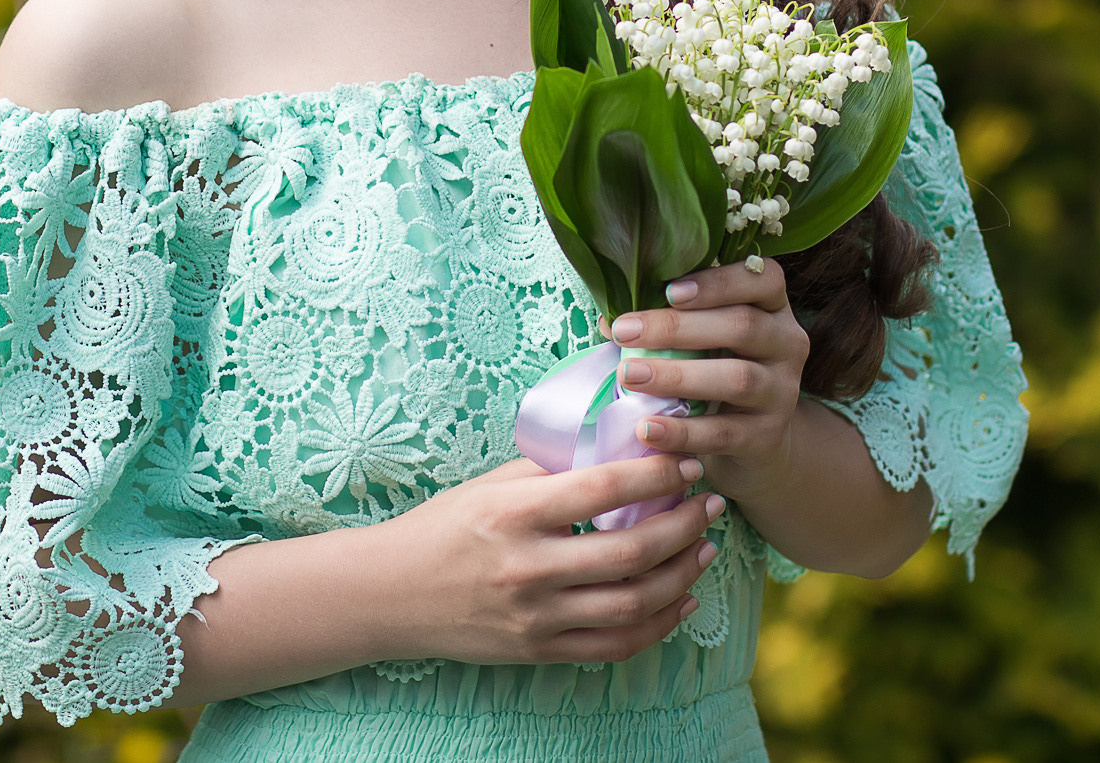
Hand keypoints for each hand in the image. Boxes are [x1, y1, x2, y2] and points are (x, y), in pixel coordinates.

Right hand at [366, 453, 725, 665]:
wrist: (391, 594)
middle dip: (683, 526)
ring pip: (633, 602)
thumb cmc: (441, 529)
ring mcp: (536, 615)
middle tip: (708, 504)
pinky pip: (616, 644)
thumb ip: (546, 471)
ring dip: (682, 574)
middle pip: (629, 552)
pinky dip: (658, 623)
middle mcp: (527, 568)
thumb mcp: (486, 486)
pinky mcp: (540, 650)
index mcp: (512, 514)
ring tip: (704, 547)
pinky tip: (680, 598)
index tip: (683, 462)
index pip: (600, 491)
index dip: (653, 475)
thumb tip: (610, 448)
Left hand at [608, 258, 809, 504]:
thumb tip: (609, 321)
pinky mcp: (768, 436)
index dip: (719, 282)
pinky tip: (648, 428)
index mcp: (771, 307)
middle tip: (625, 331)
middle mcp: (786, 343)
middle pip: (742, 325)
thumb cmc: (713, 372)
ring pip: (737, 378)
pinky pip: (725, 432)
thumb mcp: (700, 341)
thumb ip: (666, 322)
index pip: (762, 278)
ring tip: (628, 376)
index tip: (670, 290)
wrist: (754, 443)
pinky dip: (683, 431)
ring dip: (677, 376)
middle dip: (677, 327)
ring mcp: (782, 391)